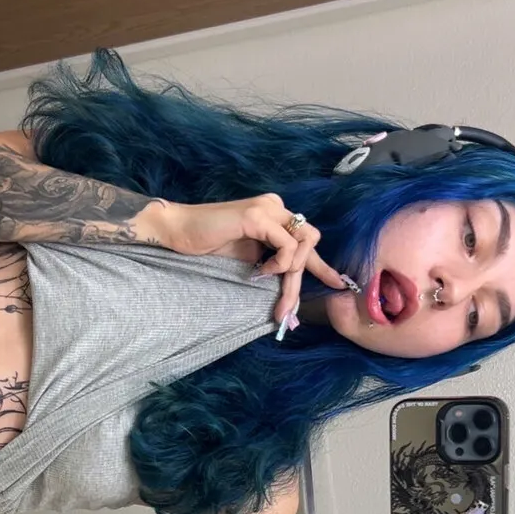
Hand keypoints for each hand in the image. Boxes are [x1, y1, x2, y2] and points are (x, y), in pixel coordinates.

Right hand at [165, 194, 345, 323]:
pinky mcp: (257, 216)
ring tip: (265, 277)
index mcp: (275, 215)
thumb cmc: (207, 244)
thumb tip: (288, 283)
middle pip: (310, 243)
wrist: (178, 231)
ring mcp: (268, 208)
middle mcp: (276, 207)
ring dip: (290, 271)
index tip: (336, 283)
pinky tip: (260, 270)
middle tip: (285, 306)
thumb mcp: (248, 257)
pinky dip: (280, 263)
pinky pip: (287, 245)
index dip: (321, 265)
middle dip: (301, 278)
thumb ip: (270, 262)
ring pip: (304, 243)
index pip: (306, 240)